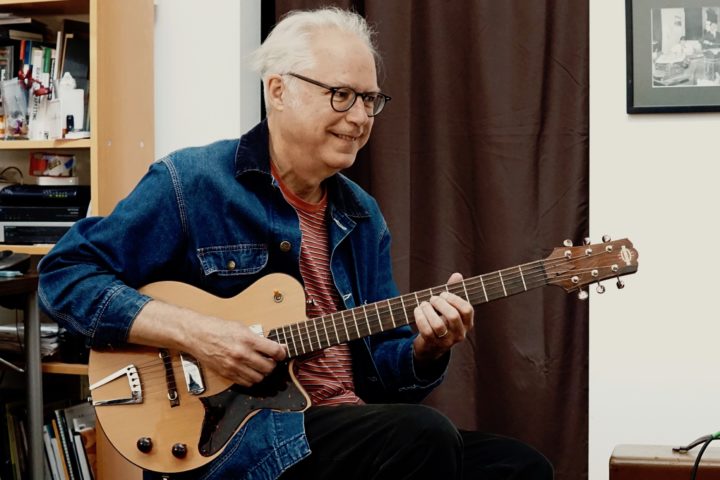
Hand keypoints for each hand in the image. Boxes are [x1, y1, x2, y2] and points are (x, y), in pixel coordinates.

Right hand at [129, 300, 286, 386]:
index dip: (282, 353)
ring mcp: (234, 366)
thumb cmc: (217, 327)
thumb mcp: (241, 327)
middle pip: (269, 367)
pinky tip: (250, 371)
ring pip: (259, 377)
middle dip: (273, 364)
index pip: (275, 351)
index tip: (281, 352)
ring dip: (263, 373)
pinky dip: (252, 379)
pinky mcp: (227, 374)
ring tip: (260, 365)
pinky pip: (246, 383)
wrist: (196, 335)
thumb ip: (259, 338)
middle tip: (271, 359)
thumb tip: (276, 346)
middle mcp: (242, 354)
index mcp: (248, 339)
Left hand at [412, 272, 474, 363]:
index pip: (467, 310)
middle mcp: (460, 334)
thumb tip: (457, 275)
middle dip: (440, 303)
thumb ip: (453, 292)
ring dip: (428, 310)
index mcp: (467, 323)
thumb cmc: (441, 320)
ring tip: (423, 304)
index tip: (444, 294)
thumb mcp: (448, 307)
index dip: (454, 298)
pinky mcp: (433, 344)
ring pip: (438, 325)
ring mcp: (447, 341)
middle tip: (432, 299)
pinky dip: (420, 318)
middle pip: (453, 316)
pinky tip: (417, 311)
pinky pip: (426, 331)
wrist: (430, 346)